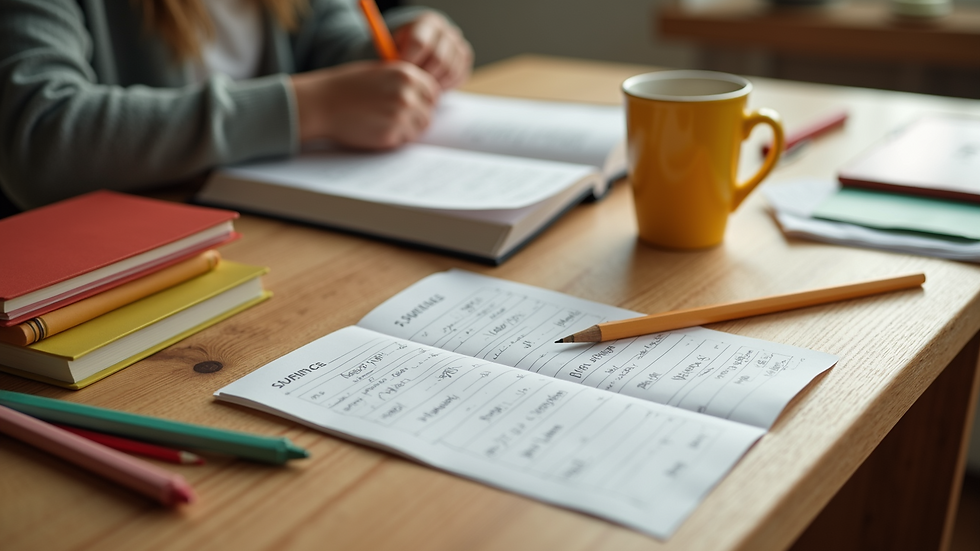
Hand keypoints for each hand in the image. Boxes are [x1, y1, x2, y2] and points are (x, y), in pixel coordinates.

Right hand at [290, 60, 439, 149]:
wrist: (321, 103)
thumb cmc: (346, 87)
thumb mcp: (379, 72)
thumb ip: (403, 82)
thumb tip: (425, 97)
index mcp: (407, 75)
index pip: (433, 93)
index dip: (424, 100)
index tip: (413, 105)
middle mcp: (407, 95)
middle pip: (428, 114)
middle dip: (416, 118)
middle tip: (395, 118)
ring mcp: (400, 118)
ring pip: (417, 130)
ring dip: (406, 130)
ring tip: (383, 123)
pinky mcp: (390, 136)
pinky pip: (402, 141)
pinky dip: (392, 139)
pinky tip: (374, 129)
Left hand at [393, 12, 472, 89]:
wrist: (425, 43)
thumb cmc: (406, 47)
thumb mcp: (395, 46)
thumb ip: (394, 55)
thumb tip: (396, 70)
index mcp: (426, 23)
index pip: (420, 43)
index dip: (410, 61)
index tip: (402, 73)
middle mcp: (446, 31)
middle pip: (438, 58)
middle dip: (424, 76)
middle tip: (413, 85)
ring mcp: (458, 44)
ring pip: (450, 70)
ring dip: (435, 83)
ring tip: (422, 88)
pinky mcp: (466, 57)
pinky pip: (458, 76)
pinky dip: (446, 85)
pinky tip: (434, 86)